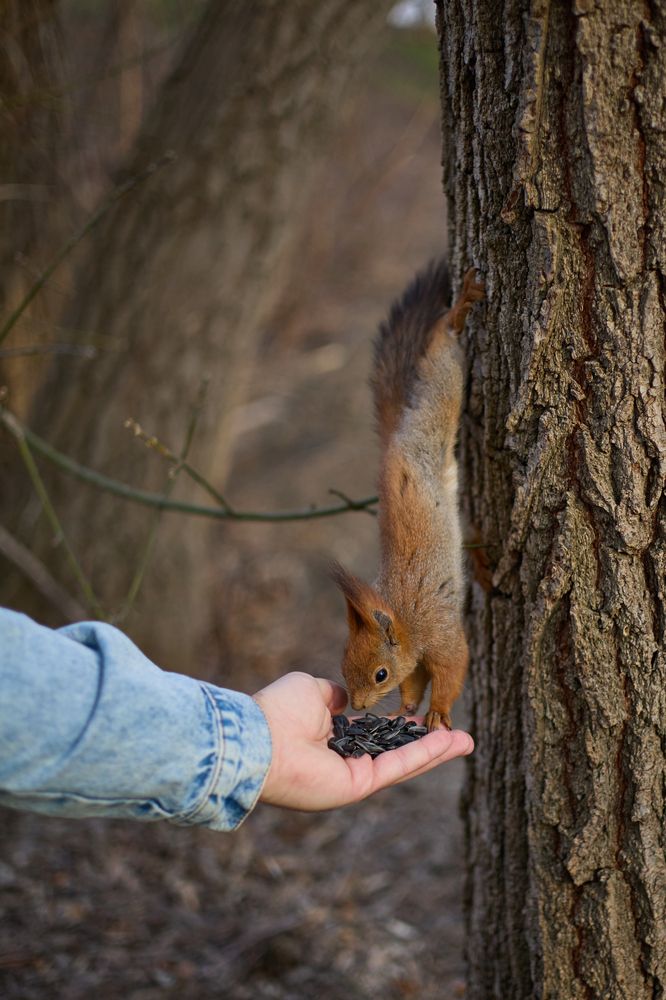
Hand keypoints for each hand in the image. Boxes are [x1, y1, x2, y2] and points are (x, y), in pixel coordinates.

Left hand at [252, 671, 473, 810]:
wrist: (258, 738)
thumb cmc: (277, 711)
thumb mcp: (311, 690)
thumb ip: (334, 695)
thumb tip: (347, 698)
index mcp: (330, 737)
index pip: (373, 733)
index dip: (399, 727)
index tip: (422, 717)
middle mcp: (343, 760)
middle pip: (395, 752)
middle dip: (428, 745)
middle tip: (458, 736)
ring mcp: (352, 776)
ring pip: (403, 762)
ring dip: (436, 752)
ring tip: (467, 741)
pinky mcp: (358, 785)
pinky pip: (397, 767)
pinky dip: (424, 755)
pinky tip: (449, 743)